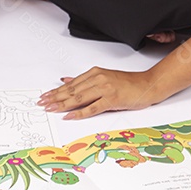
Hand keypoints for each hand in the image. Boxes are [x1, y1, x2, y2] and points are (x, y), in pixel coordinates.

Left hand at [37, 67, 162, 119]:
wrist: (148, 85)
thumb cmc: (128, 83)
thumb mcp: (104, 77)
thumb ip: (85, 80)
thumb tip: (65, 80)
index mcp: (94, 73)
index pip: (70, 84)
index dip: (56, 91)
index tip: (45, 96)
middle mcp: (98, 79)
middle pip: (72, 90)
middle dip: (55, 98)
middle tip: (42, 103)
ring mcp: (105, 89)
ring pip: (79, 98)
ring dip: (62, 104)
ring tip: (51, 109)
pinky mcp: (112, 99)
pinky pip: (92, 107)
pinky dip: (79, 113)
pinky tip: (69, 116)